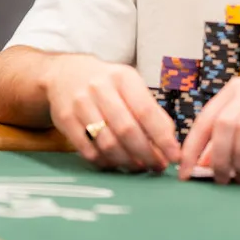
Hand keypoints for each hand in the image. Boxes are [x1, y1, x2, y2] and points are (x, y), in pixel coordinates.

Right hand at [46, 55, 179, 172]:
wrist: (65, 73)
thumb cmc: (107, 84)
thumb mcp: (130, 85)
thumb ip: (150, 111)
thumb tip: (169, 143)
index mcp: (123, 78)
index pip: (147, 111)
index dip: (163, 138)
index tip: (174, 155)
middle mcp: (100, 88)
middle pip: (127, 130)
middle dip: (146, 154)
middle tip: (157, 166)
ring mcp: (80, 104)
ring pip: (107, 143)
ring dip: (127, 161)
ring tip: (139, 166)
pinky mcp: (65, 120)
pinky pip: (88, 150)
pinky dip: (106, 162)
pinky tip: (116, 163)